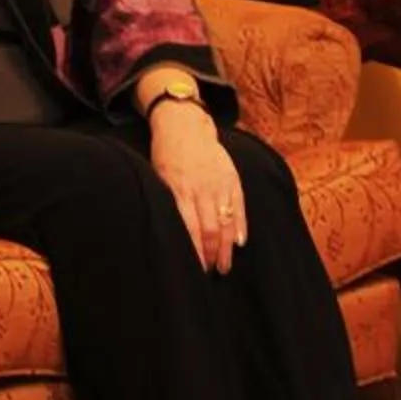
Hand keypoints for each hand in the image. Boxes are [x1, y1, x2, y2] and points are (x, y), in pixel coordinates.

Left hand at [145, 100, 245, 272]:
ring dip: (226, 248)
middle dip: (212, 255)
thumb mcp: (160, 178)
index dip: (195, 252)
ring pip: (226, 222)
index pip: (191, 230)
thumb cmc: (167, 156)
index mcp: (180, 191)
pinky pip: (240, 206)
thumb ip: (170, 204)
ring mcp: (219, 184)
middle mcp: (202, 190)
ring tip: (224, 266)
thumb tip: (175, 235)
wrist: (185, 126)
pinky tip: (239, 243)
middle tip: (211, 273)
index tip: (195, 270)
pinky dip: (241, 226)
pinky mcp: (232, 179)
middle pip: (211, 230)